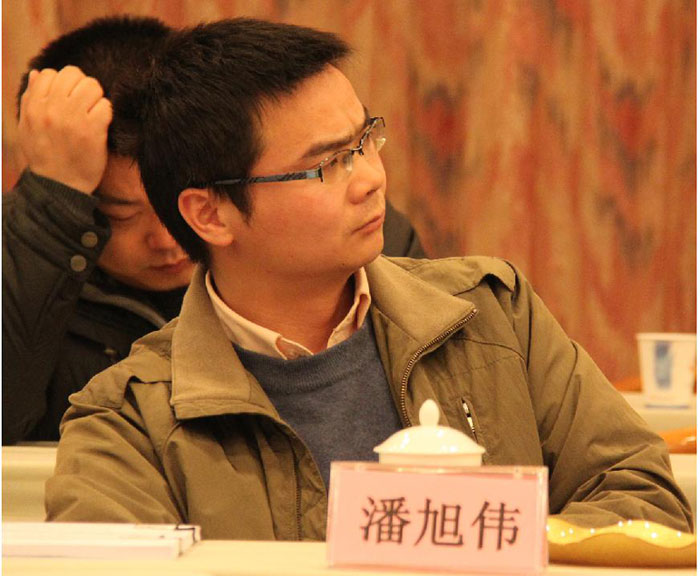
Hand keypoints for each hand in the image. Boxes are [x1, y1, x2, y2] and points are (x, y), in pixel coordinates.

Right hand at [17, 66, 112, 193]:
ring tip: (93, 113)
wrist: (60, 186)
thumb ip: (30, 99)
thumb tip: (36, 73)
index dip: (62, 83)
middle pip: (73, 74)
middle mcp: (52, 109)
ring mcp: (73, 119)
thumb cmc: (44, 158)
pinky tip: (101, 124)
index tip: (68, 99)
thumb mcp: (27, 128)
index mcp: (34, 106)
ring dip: (96, 98)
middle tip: (85, 103)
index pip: (50, 73)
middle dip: (82, 86)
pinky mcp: (93, 131)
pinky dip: (107, 113)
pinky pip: (106, 106)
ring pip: (92, 86)